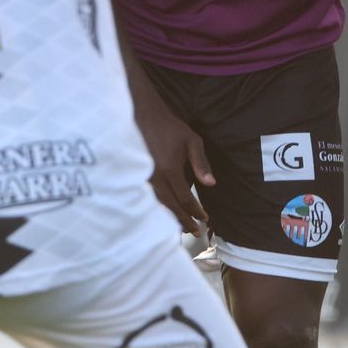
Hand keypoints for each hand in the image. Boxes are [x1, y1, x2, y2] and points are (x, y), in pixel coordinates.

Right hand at [136, 92, 211, 235]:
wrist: (142, 115)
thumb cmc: (170, 127)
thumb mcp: (192, 141)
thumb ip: (201, 163)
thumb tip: (211, 184)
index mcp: (170, 170)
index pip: (185, 199)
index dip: (196, 211)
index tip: (204, 218)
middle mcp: (155, 178)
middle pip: (171, 207)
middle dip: (184, 221)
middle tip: (196, 232)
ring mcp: (143, 178)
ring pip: (158, 205)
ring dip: (170, 218)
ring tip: (182, 228)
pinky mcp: (136, 175)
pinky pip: (148, 198)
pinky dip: (159, 208)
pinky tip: (164, 214)